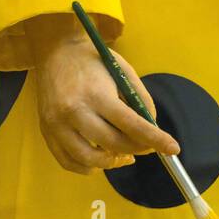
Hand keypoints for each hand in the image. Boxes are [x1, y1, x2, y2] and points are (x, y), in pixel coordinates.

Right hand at [23, 14, 180, 174]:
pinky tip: (101, 160)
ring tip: (124, 156)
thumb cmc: (94, 60)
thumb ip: (140, 99)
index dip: (155, 139)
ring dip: (112, 163)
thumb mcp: (123, 70)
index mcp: (96, 94)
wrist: (56, 51)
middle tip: (147, 147)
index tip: (173, 149)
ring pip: (89, 160)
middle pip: (112, 144)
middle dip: (137, 149)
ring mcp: (56, 124)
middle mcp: (74, 111)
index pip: (131, 124)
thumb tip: (152, 128)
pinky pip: (68, 161)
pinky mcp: (46, 131)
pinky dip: (87, 167)